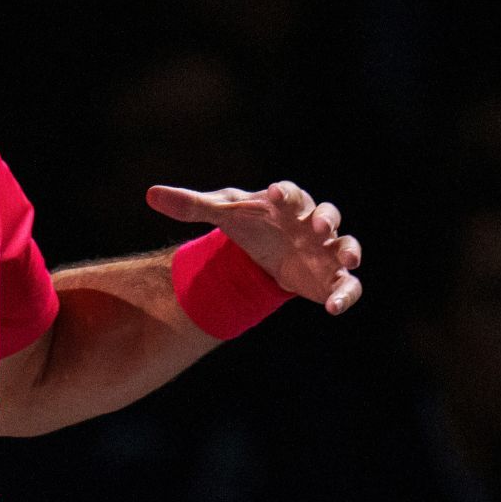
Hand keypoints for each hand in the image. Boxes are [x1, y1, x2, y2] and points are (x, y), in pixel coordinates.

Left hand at [147, 180, 363, 314]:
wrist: (263, 255)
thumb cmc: (248, 225)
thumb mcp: (221, 215)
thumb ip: (190, 205)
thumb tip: (150, 195)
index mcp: (286, 204)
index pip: (289, 193)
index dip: (285, 193)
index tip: (275, 194)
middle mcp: (312, 224)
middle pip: (327, 214)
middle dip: (326, 218)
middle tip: (319, 225)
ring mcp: (325, 250)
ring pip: (346, 246)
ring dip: (350, 250)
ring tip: (349, 259)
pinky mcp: (330, 278)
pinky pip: (346, 285)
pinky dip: (345, 295)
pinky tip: (333, 308)